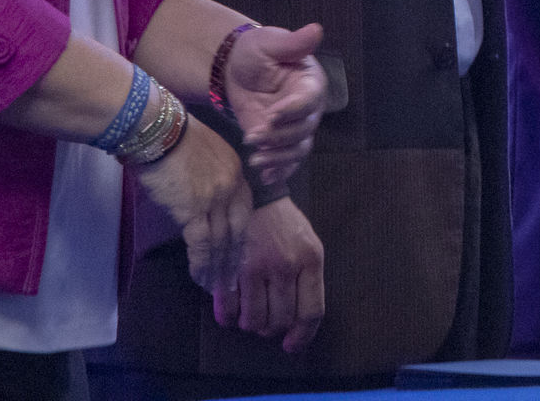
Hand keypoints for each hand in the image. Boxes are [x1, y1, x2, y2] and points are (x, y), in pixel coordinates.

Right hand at [134, 118, 252, 294]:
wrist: (156, 127)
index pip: (244, 212)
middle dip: (235, 259)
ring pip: (222, 241)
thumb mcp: (201, 159)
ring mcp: (216, 197)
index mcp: (236, 171)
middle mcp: (232, 186)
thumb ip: (208, 182)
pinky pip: (202, 244)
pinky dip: (202, 264)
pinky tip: (201, 278)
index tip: (239, 255)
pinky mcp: (195, 208)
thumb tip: (198, 208)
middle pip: (238, 230)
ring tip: (217, 289)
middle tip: (233, 282)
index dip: (241, 236)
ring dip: (219, 268)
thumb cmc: (169, 139)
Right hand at [213, 196, 324, 351]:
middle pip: (280, 321)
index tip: (291, 345)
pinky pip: (228, 310)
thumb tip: (299, 320)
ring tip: (250, 314)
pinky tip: (229, 313)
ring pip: (254, 321)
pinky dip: (228, 318)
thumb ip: (307, 278)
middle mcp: (286, 266)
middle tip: (266, 321)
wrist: (254, 194)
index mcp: (311, 260)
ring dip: (251, 324)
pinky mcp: (230, 268)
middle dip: (272, 328)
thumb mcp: (308, 244)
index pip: (312, 311)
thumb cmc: (284, 224)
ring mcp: (257, 268)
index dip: (302, 335)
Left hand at [224, 23, 326, 183]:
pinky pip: (289, 160)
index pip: (309, 100)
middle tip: (252, 137)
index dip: (293, 110)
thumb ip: (292, 42)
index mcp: (310, 82)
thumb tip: (316, 29)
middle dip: (279, 137)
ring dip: (279, 158)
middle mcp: (309, 107)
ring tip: (255, 162)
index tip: (271, 116)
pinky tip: (265, 178)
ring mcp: (296, 126)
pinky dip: (280, 171)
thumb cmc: (255, 53)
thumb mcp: (269, 43)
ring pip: (298, 148)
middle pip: (304, 129)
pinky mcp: (281, 140)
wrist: (237, 71)